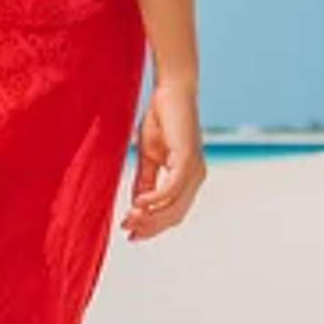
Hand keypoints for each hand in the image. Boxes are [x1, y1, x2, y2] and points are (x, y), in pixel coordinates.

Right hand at [125, 78, 206, 239]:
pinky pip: (172, 188)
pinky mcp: (187, 159)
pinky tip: (138, 203)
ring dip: (150, 217)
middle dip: (150, 227)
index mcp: (189, 177)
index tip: (130, 232)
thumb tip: (137, 205)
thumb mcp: (148, 155)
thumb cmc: (162, 118)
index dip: (153, 226)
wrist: (172, 91)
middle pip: (174, 215)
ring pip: (174, 206)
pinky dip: (154, 199)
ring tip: (129, 219)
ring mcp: (195, 169)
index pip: (174, 212)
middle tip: (127, 230)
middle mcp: (196, 176)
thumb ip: (145, 180)